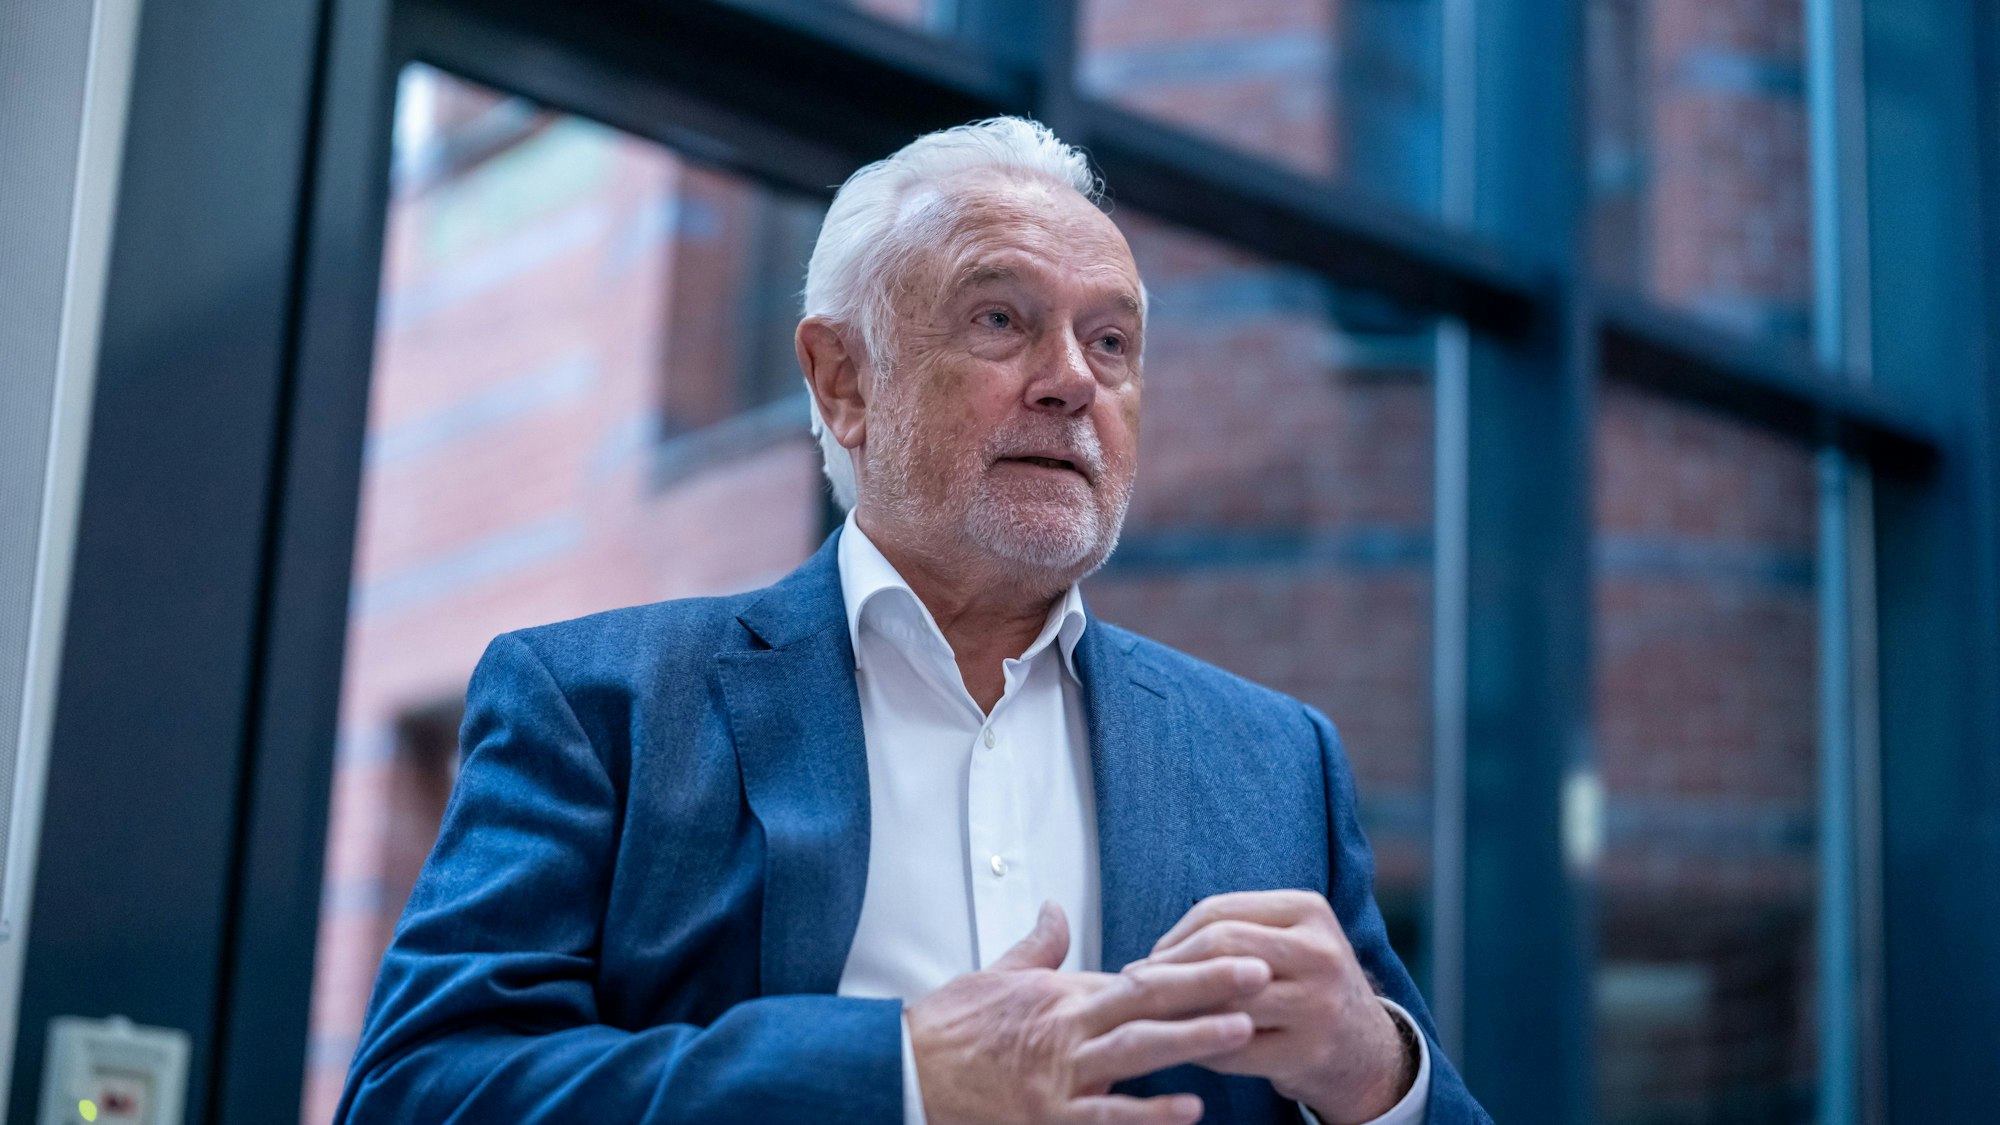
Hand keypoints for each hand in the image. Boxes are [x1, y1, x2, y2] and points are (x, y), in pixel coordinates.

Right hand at [906, 901, 1273, 1124]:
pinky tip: (1189, 1109)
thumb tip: (1056, 909)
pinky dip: (1149, 1114)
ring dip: (1192, 1040)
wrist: (902, 1075)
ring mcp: (1058, 1078)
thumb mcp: (992, 976)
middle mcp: (1064, 1031)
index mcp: (1057, 995)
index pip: (1136, 976)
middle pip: (1149, 1002)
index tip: (1232, 953)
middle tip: (1259, 971)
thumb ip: (1038, 947)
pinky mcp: (1047, 1120)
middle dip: (1208, 986)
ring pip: (1138, 1053)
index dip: (1188, 966)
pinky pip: (1107, 1117)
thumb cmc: (946, 1030)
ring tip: (1242, 1029)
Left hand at [1139, 891, 1414, 1124]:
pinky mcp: (1308, 1054)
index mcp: (1309, 910)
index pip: (1219, 912)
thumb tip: (1152, 956)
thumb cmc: (1306, 986)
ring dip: (1178, 1010)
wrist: (1365, 1050)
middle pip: (1220, 948)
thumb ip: (1232, 934)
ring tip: (1151, 1016)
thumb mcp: (1287, 941)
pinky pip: (1233, 1049)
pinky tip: (1187, 1045)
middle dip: (1169, 969)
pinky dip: (1201, 1047)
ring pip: (1224, 1000)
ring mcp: (1317, 1005)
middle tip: (1137, 987)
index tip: (1149, 957)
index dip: (1174, 936)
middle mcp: (1319, 953)